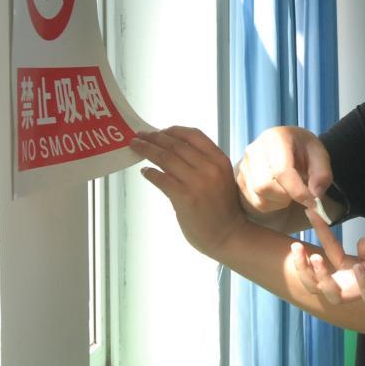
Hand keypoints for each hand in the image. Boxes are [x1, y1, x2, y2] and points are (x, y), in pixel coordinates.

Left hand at [130, 127, 247, 255]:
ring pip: (166, 158)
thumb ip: (202, 163)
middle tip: (140, 134)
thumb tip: (171, 149)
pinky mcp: (184, 197)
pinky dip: (150, 173)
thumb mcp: (220, 177)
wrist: (228, 235)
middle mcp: (210, 168)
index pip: (194, 135)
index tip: (159, 130)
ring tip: (135, 146)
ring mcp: (197, 182)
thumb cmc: (222, 207)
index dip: (173, 130)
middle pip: (176, 145)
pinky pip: (161, 179)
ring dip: (147, 150)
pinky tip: (144, 171)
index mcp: (220, 160)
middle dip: (154, 137)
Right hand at [235, 126, 332, 215]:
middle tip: (300, 192)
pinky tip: (279, 192)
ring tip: (290, 189)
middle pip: (265, 185)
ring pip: (260, 196)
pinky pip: (256, 201)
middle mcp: (254, 150)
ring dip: (280, 201)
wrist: (288, 147)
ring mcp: (244, 165)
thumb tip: (315, 196)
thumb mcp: (320, 156)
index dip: (298, 190)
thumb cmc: (303, 150)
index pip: (282, 171)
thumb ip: (322, 175)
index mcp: (275, 138)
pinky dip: (272, 204)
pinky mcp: (241, 180)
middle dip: (287, 196)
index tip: (312, 202)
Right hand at [295, 207, 364, 323]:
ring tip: (317, 258)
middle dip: (302, 267)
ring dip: (322, 278)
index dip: (318, 230)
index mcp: (342, 270)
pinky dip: (362, 282)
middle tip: (297, 247)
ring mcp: (357, 292)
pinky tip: (358, 267)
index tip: (310, 210)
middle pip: (314, 283)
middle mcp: (344, 284)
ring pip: (332, 295)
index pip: (326, 250)